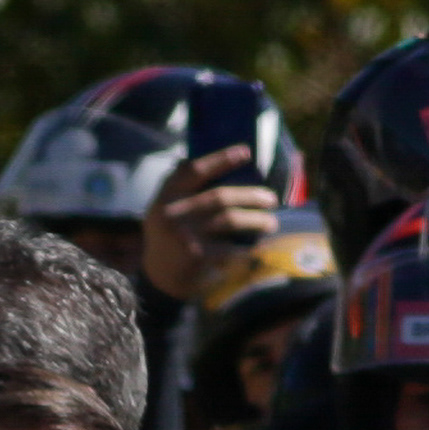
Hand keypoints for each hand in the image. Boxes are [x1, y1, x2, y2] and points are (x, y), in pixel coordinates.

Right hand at [141, 148, 280, 301]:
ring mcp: (185, 235)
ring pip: (229, 220)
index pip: (195, 170)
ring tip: (271, 223)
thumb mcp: (163, 208)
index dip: (221, 159)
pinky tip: (258, 249)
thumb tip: (215, 163)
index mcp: (167, 195)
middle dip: (250, 196)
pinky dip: (246, 249)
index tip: (246, 152)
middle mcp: (174, 212)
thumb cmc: (168, 237)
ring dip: (255, 221)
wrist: (157, 277)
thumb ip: (181, 187)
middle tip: (271, 199)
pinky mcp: (196, 256)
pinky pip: (229, 249)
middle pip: (220, 196)